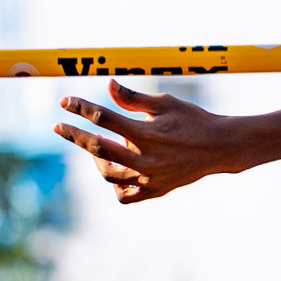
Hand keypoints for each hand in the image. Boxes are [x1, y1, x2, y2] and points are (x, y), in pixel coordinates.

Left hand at [54, 79, 238, 203]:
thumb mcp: (166, 103)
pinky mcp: (155, 190)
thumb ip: (134, 98)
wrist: (221, 147)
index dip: (81, 108)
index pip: (104, 118)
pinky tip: (116, 170)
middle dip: (75, 135)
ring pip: (108, 174)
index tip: (65, 101)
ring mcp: (149, 178)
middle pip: (98, 148)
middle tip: (59, 127)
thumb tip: (108, 85)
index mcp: (147, 133)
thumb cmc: (194, 120)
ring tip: (98, 146)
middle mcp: (145, 158)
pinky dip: (115, 185)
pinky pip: (124, 195)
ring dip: (96, 159)